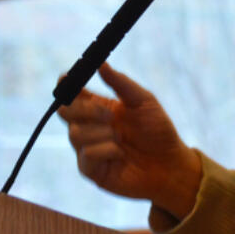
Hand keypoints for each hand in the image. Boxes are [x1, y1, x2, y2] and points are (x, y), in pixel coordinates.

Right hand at [57, 63, 201, 220]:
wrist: (170, 164)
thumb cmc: (158, 131)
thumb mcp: (143, 101)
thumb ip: (121, 83)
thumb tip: (100, 63)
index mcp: (98, 108)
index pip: (72, 93)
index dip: (66, 84)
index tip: (68, 77)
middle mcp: (89, 127)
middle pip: (64, 111)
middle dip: (85, 110)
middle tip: (108, 114)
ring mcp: (87, 149)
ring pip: (75, 133)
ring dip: (101, 132)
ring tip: (120, 137)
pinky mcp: (91, 170)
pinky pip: (86, 155)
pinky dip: (106, 150)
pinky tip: (120, 153)